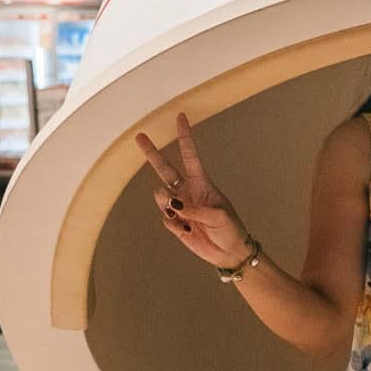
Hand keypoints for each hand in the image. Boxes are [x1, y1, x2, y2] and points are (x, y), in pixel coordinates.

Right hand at [135, 112, 249, 268]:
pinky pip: (166, 219)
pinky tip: (188, 230)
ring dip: (168, 204)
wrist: (229, 253)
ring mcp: (180, 207)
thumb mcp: (218, 215)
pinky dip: (175, 225)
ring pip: (161, 197)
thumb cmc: (230, 229)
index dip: (184, 137)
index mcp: (202, 183)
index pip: (190, 156)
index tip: (181, 117)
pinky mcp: (175, 223)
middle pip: (165, 169)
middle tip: (139, 137)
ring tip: (180, 214)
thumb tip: (171, 203)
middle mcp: (188, 192)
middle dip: (152, 154)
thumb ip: (193, 209)